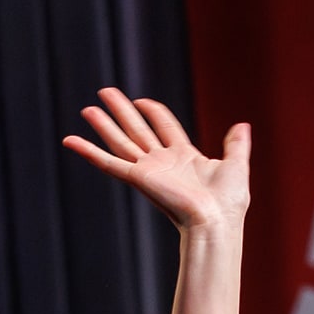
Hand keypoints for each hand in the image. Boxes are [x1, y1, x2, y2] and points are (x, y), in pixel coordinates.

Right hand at [62, 88, 249, 232]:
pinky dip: (88, 152)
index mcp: (184, 157)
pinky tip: (70, 140)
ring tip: (88, 108)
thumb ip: (236, 145)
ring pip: (120, 142)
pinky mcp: (137, 178)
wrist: (216, 221)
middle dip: (121, 111)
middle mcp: (163, 163)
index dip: (152, 111)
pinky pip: (108, 163)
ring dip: (104, 125)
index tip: (140, 100)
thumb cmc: (228, 202)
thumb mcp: (235, 165)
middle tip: (105, 92)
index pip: (163, 126)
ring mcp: (148, 171)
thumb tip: (243, 125)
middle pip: (137, 130)